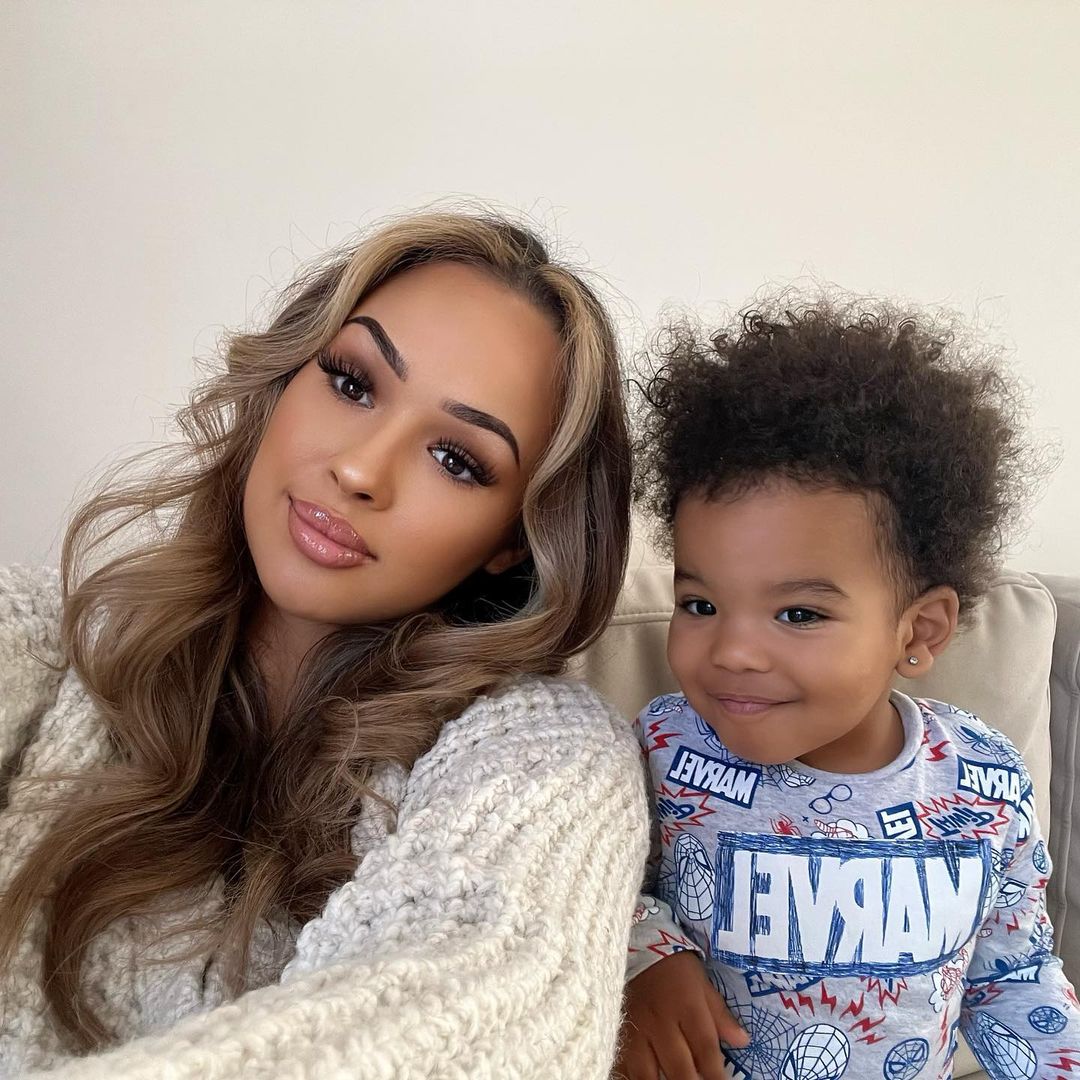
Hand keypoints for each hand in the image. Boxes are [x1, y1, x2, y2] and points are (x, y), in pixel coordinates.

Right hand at [614, 951, 749, 1079]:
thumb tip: (743, 1041)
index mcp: (687, 1008)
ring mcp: (636, 1031)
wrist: (639, 948)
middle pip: (679, 1068)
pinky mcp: (618, 1033)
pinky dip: (631, 1078)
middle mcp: (661, 1022)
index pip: (706, 1050)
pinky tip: (643, 1079)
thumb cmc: (677, 968)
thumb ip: (721, 1016)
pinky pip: (622, 1066)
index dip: (716, 1076)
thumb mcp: (703, 985)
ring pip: (646, 1075)